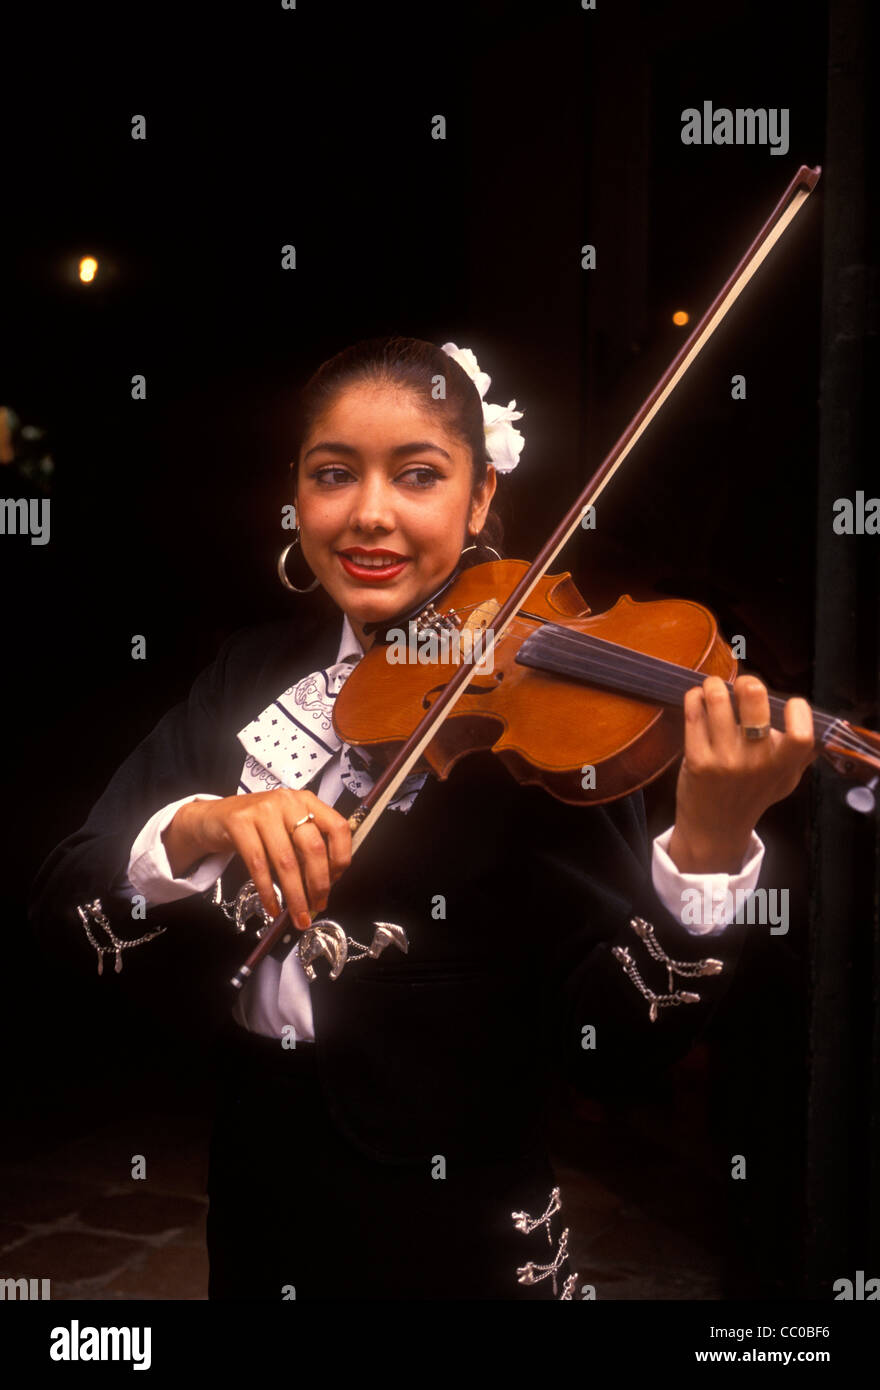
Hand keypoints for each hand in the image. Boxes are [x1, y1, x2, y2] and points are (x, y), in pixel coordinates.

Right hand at [162, 790, 351, 926]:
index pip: (338, 827)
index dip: (341, 858)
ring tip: (299, 915)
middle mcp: (288, 801)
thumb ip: (307, 847)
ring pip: (286, 861)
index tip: (335, 881)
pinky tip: (273, 906)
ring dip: (295, 895)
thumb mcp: (288, 827)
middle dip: (318, 883)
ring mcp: (262, 810)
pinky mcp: (239, 823)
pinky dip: (268, 892)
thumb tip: (327, 884)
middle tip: (318, 905)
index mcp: (307, 801)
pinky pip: (258, 865)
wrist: (214, 818)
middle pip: (313, 847)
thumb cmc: (257, 826)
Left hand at [668, 674, 814, 872]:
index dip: (797, 708)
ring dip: (714, 685)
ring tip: (714, 687)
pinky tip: (698, 699)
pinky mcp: (697, 760)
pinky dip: (695, 698)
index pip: (801, 732)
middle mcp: (756, 761)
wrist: (714, 830)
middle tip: (742, 685)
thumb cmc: (751, 798)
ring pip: (718, 699)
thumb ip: (800, 756)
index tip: (787, 703)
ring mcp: (725, 760)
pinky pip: (694, 713)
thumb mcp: (784, 782)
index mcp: (783, 765)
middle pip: (754, 699)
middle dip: (747, 682)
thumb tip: (818, 726)